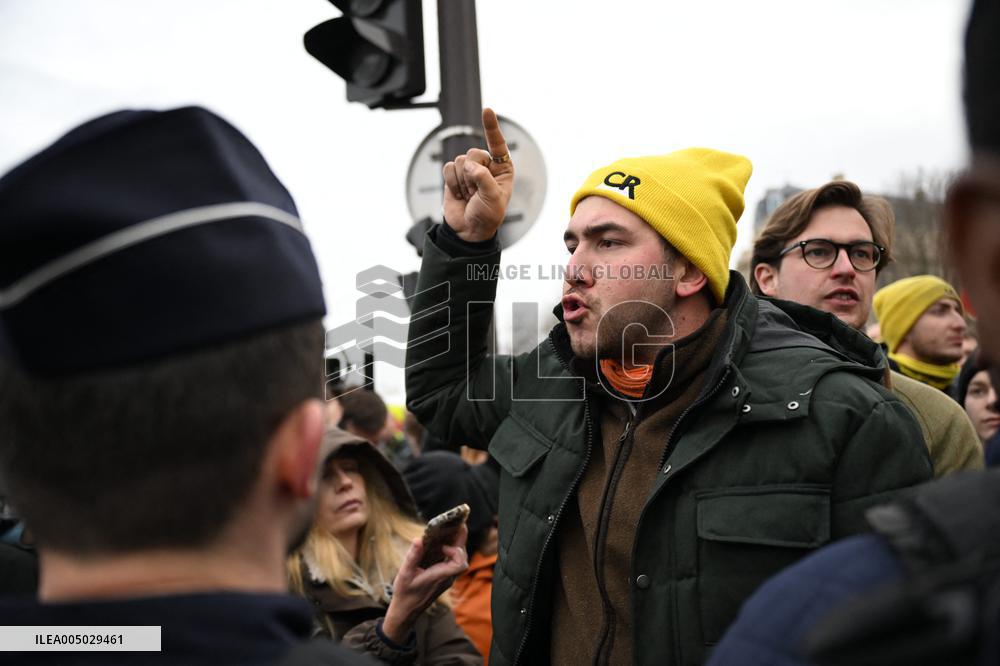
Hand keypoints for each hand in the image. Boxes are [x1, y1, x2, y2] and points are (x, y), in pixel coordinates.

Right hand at [381, 524, 468, 643]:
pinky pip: (453, 563)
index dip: (456, 551)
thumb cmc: (405, 593)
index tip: (443, 544)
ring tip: (449, 531)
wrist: (406, 611)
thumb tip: (418, 539)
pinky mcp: (445, 578)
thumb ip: (412, 557)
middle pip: (463, 558)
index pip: (460, 563)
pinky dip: (451, 551)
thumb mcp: (404, 574)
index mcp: (439, 576)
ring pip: (460, 560)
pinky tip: (442, 544)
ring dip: (456, 545)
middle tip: (454, 525)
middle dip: (460, 541)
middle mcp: (447, 578)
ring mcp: (447, 579)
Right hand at [442, 108, 513, 242]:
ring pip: (460, 161)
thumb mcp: (493, 198)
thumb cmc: (488, 215)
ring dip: (463, 182)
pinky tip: (459, 194)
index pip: (497, 144)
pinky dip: (452, 183)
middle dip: (473, 175)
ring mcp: (468, 170)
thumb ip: (483, 178)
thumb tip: (468, 165)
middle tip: (476, 192)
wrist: (469, 230)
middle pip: (474, 153)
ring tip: (469, 195)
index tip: (487, 110)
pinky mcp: (453, 175)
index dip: (491, 127)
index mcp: (502, 168)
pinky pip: (448, 168)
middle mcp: (485, 166)